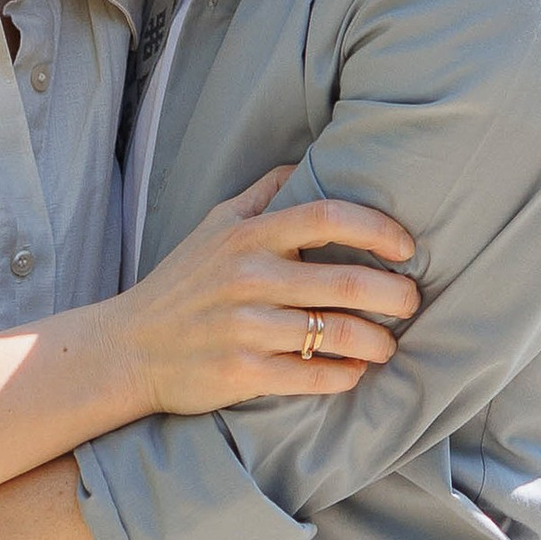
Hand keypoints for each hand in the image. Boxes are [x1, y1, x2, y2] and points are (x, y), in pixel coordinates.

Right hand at [117, 166, 419, 412]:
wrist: (129, 347)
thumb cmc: (181, 283)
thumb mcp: (214, 224)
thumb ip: (262, 195)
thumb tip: (307, 163)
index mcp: (248, 236)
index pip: (327, 216)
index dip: (378, 229)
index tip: (406, 247)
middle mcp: (249, 278)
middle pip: (345, 281)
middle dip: (394, 294)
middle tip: (412, 301)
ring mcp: (246, 328)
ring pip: (335, 333)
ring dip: (376, 342)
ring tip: (388, 345)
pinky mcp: (242, 373)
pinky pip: (312, 376)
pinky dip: (344, 375)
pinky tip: (355, 371)